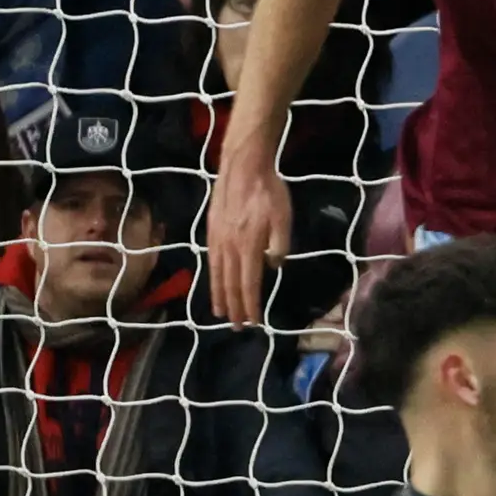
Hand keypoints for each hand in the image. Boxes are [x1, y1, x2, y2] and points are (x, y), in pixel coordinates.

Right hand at [209, 151, 291, 326]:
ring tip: (222, 313)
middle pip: (231, 285)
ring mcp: (217, 240)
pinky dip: (212, 278)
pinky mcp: (211, 231)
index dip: (251, 305)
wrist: (243, 168)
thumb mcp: (284, 219)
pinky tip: (215, 284)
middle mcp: (229, 248)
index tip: (253, 321)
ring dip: (220, 297)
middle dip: (235, 307)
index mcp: (249, 247)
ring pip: (217, 276)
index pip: (249, 284)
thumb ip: (280, 246)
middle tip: (237, 327)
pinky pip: (211, 262)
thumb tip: (272, 267)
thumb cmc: (269, 192)